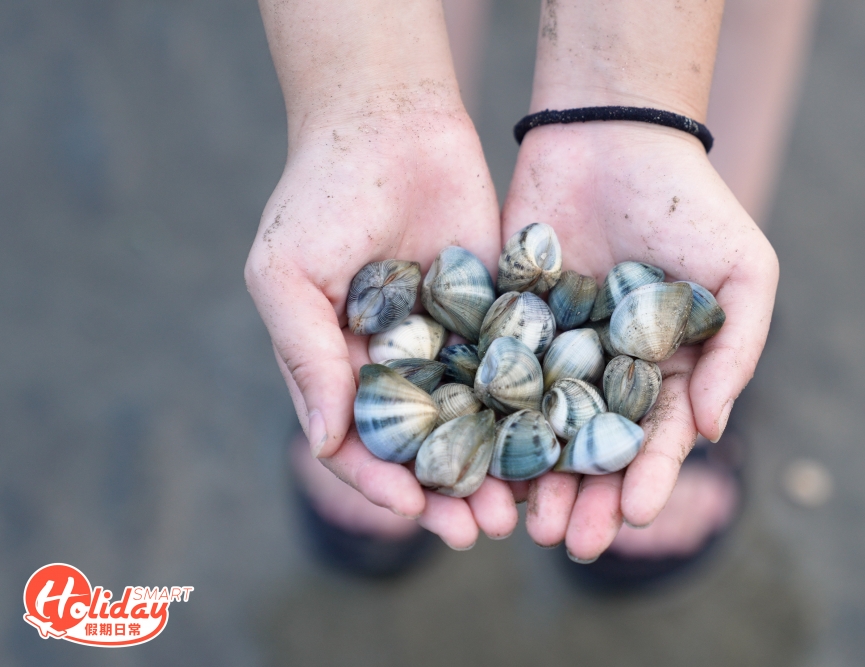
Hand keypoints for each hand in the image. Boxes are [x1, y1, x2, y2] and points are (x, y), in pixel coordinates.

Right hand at [245, 110, 517, 548]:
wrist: (390, 121)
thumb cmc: (321, 195)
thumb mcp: (287, 273)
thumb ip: (305, 355)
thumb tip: (324, 446)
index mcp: (342, 366)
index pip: (361, 444)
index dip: (384, 484)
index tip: (413, 513)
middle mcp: (400, 364)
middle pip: (426, 447)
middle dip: (449, 492)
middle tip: (481, 529)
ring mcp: (451, 342)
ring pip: (476, 421)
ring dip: (496, 467)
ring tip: (520, 507)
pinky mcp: (499, 314)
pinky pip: (516, 372)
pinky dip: (532, 412)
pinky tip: (555, 444)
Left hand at [502, 122, 777, 559]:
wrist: (611, 134)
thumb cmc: (690, 203)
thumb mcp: (743, 272)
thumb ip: (737, 350)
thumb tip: (711, 431)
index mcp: (661, 367)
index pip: (654, 437)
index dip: (647, 478)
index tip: (632, 517)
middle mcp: (603, 369)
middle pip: (591, 447)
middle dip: (582, 497)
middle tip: (564, 542)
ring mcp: (550, 349)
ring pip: (537, 427)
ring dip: (531, 477)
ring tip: (520, 521)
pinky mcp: (503, 324)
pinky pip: (492, 380)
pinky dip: (484, 421)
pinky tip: (476, 457)